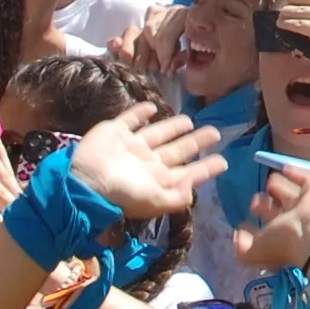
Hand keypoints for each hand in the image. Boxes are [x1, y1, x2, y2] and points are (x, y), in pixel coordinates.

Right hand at [70, 104, 224, 220]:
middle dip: (196, 142)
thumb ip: (177, 196)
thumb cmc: (123, 193)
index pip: (189, 172)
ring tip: (189, 121)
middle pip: (178, 149)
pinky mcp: (116, 131)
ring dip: (173, 127)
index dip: (206, 168)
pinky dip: (140, 112)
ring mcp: (132, 146)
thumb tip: (194, 189)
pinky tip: (151, 107)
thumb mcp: (155, 201)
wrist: (86, 181)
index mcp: (159, 179)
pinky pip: (131, 119)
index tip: (224, 161)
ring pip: (158, 133)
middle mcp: (148, 162)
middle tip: (216, 133)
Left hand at [233, 167, 309, 269]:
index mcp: (280, 238)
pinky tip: (285, 168)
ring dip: (279, 187)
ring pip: (290, 194)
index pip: (267, 231)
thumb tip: (237, 233)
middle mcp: (293, 221)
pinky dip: (295, 173)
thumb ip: (241, 246)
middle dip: (266, 205)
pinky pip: (304, 178)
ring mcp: (306, 204)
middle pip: (278, 210)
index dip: (256, 227)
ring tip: (269, 180)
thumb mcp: (253, 252)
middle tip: (255, 198)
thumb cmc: (282, 242)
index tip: (244, 222)